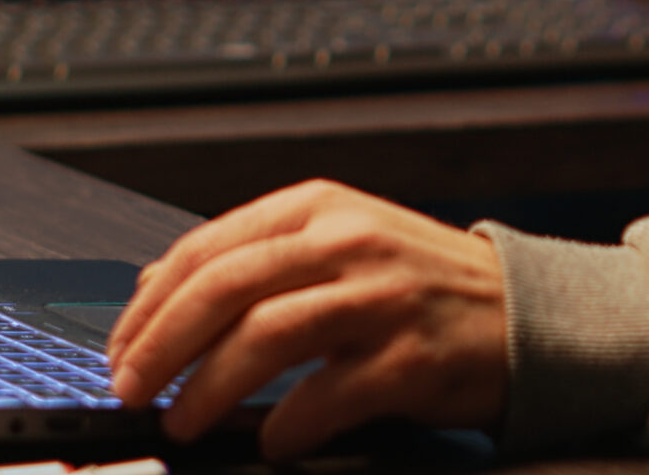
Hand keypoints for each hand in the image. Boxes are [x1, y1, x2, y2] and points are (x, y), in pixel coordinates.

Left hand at [107, 179, 508, 457]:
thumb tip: (154, 293)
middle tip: (129, 391)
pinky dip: (284, 427)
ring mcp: (382, 298)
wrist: (528, 313)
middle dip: (159, 348)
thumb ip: (262, 259)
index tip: (119, 350)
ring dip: (206, 389)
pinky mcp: (410, 358)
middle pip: (222, 288)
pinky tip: (272, 440)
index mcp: (322, 208)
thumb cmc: (424, 284)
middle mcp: (349, 241)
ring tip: (182, 422)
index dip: (148, 306)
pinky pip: (323, 398)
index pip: (207, 248)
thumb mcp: (344, 241)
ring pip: (263, 337)